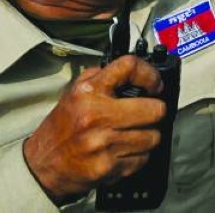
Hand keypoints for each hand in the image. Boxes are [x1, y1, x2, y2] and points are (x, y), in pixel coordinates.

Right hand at [22, 56, 165, 202]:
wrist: (40, 165)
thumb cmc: (62, 128)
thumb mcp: (74, 93)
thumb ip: (102, 77)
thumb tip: (136, 72)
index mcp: (87, 93)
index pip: (129, 67)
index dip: (150, 74)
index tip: (155, 85)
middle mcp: (96, 116)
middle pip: (155, 109)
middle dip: (154, 112)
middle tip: (145, 114)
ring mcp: (102, 143)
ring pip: (153, 137)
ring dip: (147, 136)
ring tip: (131, 134)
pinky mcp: (106, 167)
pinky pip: (142, 159)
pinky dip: (138, 156)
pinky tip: (122, 151)